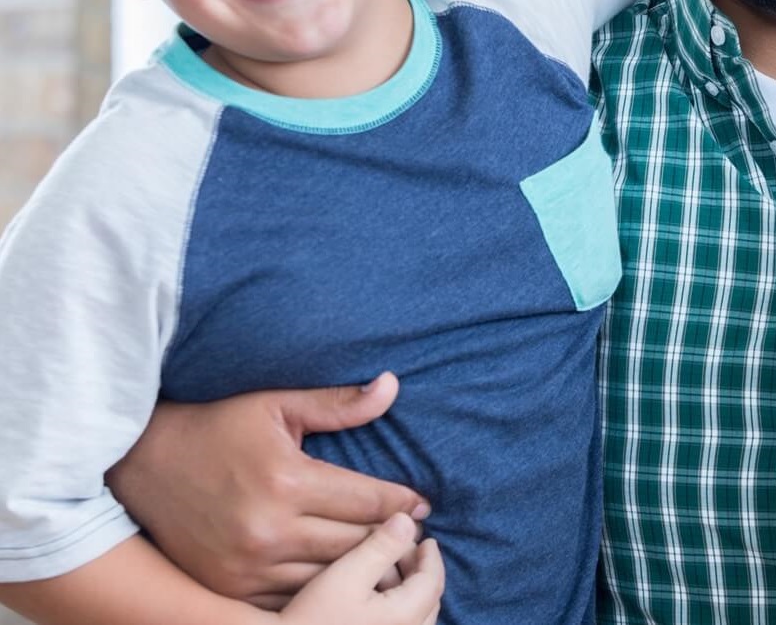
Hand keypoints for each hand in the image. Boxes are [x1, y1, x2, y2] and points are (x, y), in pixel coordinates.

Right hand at [107, 372, 430, 608]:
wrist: (143, 464)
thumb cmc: (219, 427)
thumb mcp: (277, 405)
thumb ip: (338, 404)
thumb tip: (392, 386)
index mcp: (287, 480)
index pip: (365, 501)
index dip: (401, 504)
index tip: (423, 505)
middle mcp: (269, 529)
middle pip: (354, 544)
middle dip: (390, 539)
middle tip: (415, 535)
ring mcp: (247, 566)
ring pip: (328, 577)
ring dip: (362, 570)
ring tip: (389, 560)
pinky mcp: (230, 588)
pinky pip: (292, 598)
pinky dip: (322, 590)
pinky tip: (343, 581)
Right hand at [280, 514, 443, 624]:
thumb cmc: (312, 616)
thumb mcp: (347, 574)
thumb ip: (381, 546)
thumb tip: (409, 521)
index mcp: (406, 618)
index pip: (433, 581)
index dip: (430, 556)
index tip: (423, 537)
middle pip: (428, 599)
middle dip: (418, 571)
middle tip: (402, 549)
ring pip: (415, 615)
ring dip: (406, 589)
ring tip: (385, 569)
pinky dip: (396, 608)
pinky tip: (373, 595)